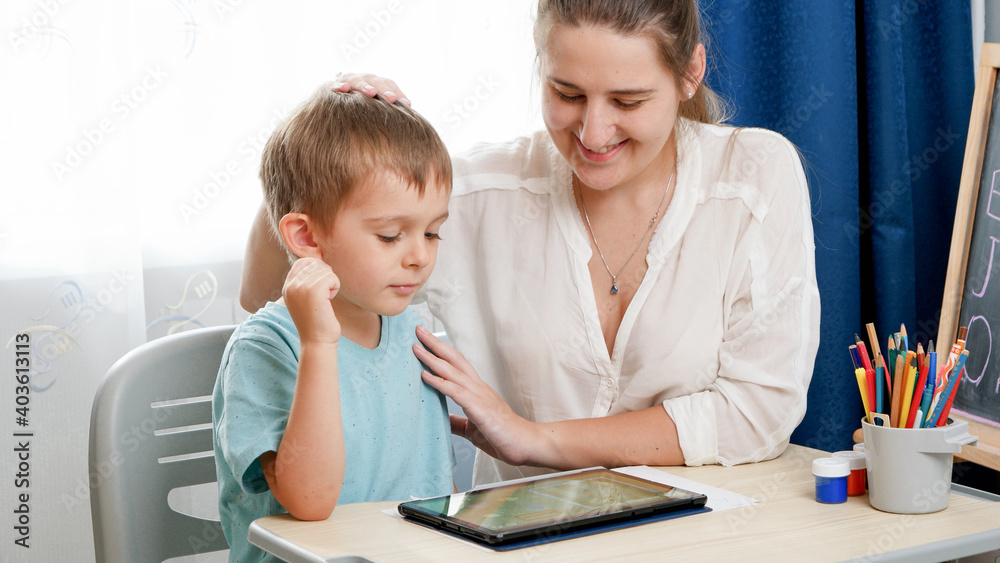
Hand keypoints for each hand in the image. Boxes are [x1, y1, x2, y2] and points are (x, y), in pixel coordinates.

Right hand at [282, 257, 340, 344]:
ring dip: (331, 283)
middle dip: (326, 277)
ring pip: (325, 270)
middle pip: (315, 264)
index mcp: (287, 287)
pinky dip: (335, 287)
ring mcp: (301, 287)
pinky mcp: (313, 291)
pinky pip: (332, 277)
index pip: (302, 262)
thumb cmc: (317, 321)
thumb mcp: (305, 299)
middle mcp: (291, 286)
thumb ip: (306, 282)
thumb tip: (320, 263)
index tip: (324, 282)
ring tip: (325, 300)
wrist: (317, 341)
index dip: (317, 267)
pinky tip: (329, 301)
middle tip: (324, 295)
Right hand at [330, 72, 410, 106]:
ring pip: (355, 79)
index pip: (387, 83)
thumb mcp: (375, 107)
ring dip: (364, 85)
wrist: (332, 104)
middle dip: (383, 89)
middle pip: (374, 80)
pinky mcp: (330, 86)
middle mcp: (361, 79)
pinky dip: (338, 85)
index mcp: (374, 83)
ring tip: (371, 92)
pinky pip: (333, 84)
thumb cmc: (360, 108)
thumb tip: (407, 114)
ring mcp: (346, 81)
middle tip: (392, 99)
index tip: (406, 104)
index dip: (397, 92)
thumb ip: (388, 109)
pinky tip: (344, 88)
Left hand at [413, 326, 533, 465]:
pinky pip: (456, 392)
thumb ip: (457, 422)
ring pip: (453, 371)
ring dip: (432, 358)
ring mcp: (479, 396)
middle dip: (435, 344)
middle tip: (418, 329)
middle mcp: (478, 387)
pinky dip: (439, 382)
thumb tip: (442, 420)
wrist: (527, 444)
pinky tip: (425, 376)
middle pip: (454, 359)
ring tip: (416, 347)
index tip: (424, 340)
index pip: (457, 364)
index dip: (441, 351)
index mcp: (477, 390)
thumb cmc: (503, 436)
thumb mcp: (473, 427)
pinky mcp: (480, 409)